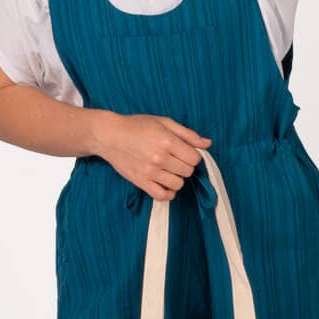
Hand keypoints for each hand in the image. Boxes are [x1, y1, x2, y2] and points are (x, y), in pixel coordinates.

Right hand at [94, 113, 211, 200]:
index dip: (193, 155)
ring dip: (177, 178)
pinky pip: (162, 195)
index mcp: (167, 141)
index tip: (184, 152)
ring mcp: (150, 172)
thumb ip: (187, 134)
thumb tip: (208, 144)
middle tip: (175, 159)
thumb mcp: (164, 122)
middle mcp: (160, 158)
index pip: (195, 158)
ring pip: (178, 184)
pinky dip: (168, 192)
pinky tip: (166, 183)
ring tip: (169, 170)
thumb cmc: (137, 126)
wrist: (110, 136)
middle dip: (185, 165)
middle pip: (188, 171)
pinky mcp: (141, 182)